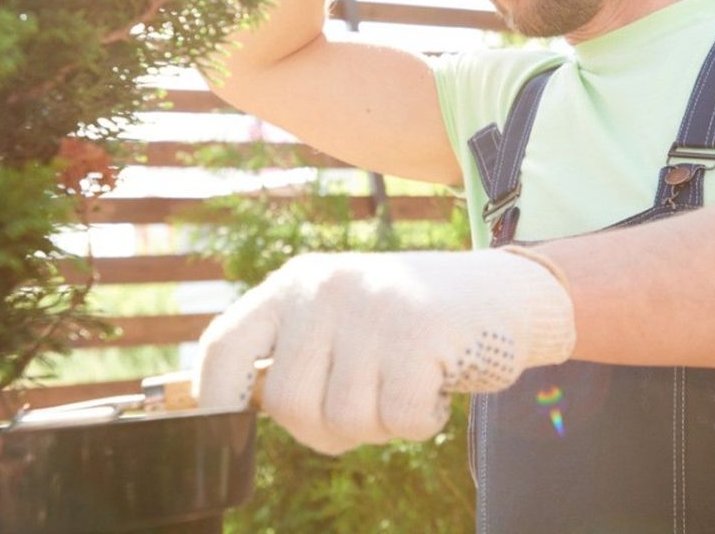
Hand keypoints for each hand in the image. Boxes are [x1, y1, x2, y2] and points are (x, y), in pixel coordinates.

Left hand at [195, 248, 574, 454]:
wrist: (501, 293)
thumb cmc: (408, 324)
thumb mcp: (341, 319)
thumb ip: (294, 355)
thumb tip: (228, 415)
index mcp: (296, 284)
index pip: (226, 345)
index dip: (213, 397)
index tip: (219, 431)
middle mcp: (327, 287)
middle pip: (288, 403)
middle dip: (325, 427)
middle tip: (370, 403)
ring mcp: (374, 306)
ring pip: (345, 419)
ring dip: (380, 424)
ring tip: (407, 381)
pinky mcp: (421, 332)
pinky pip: (399, 419)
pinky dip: (421, 421)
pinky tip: (436, 385)